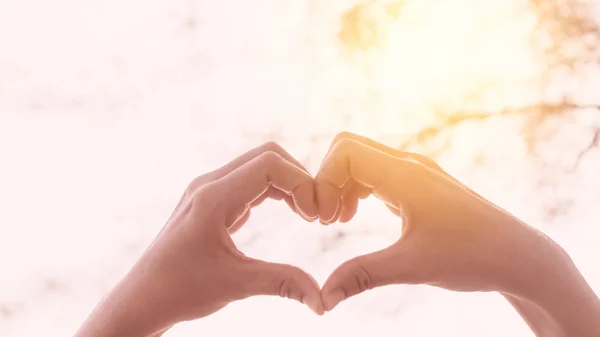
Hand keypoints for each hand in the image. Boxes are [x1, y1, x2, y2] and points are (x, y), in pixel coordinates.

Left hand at [75, 142, 330, 336]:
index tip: (316, 217)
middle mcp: (210, 185)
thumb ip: (282, 283)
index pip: (270, 164)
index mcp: (214, 198)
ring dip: (289, 183)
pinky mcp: (211, 200)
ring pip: (260, 165)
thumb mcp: (235, 285)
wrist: (143, 297)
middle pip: (268, 155)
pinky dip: (275, 190)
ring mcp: (209, 190)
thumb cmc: (180, 290)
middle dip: (300, 178)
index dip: (302, 183)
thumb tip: (322, 301)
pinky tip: (290, 212)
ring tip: (309, 214)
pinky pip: (250, 181)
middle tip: (318, 213)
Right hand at [315, 132, 570, 310]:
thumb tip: (323, 298)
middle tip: (328, 217)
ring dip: (342, 184)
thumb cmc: (472, 257)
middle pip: (348, 147)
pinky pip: (375, 172)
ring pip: (361, 159)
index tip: (326, 219)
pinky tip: (357, 216)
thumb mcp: (412, 268)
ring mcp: (415, 172)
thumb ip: (362, 276)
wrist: (518, 256)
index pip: (345, 153)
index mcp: (406, 175)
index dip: (324, 180)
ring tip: (340, 220)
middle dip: (328, 178)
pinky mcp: (419, 184)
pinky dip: (357, 189)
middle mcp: (409, 165)